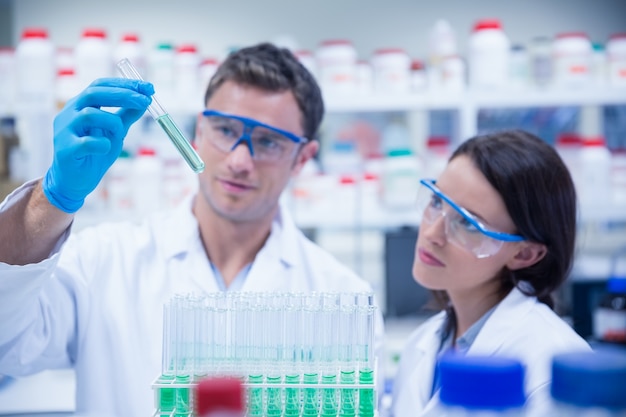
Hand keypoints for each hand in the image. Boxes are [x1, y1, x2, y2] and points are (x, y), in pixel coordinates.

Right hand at [43, 78, 153, 212]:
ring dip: (113, 122)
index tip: (148, 88)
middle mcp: (70, 113)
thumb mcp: (115, 131)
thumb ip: (126, 116)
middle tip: (145, 101)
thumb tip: (145, 100)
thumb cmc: (95, 152)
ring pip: (89, 114)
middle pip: (94, 93)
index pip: (100, 85)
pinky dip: (101, 144)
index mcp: (81, 105)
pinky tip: (106, 148)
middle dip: (123, 95)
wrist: (75, 181)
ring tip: (119, 134)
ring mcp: (65, 130)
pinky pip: (86, 142)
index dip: (124, 84)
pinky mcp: (65, 150)